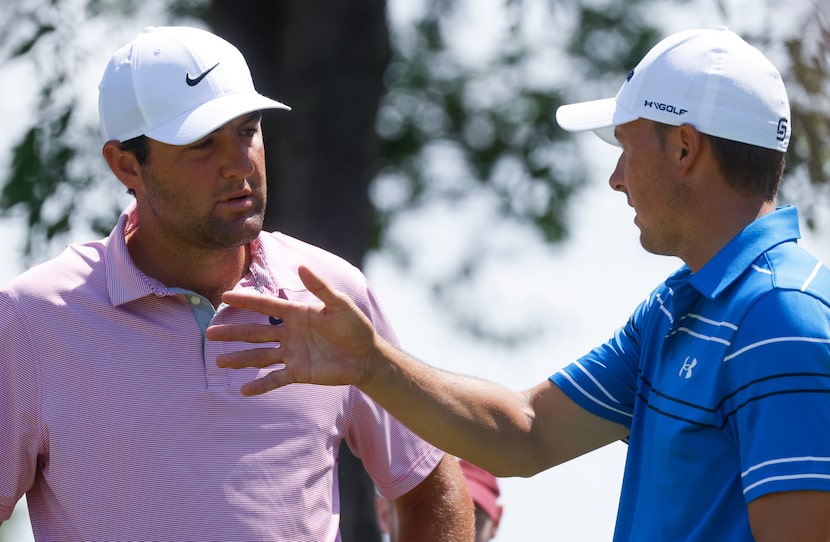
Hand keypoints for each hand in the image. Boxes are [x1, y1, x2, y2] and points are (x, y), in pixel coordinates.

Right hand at [206, 265, 378, 394]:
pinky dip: (260, 385)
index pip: (266, 306)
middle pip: (255, 332)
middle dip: (233, 333)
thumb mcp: (339, 304)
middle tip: (210, 333)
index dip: (246, 302)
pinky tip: (244, 390)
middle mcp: (289, 333)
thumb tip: (302, 266)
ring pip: (260, 356)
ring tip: (219, 361)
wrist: (367, 355)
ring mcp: (292, 353)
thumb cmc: (355, 326)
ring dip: (240, 358)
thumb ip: (320, 287)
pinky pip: (275, 378)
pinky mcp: (299, 372)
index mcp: (296, 314)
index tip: (225, 297)